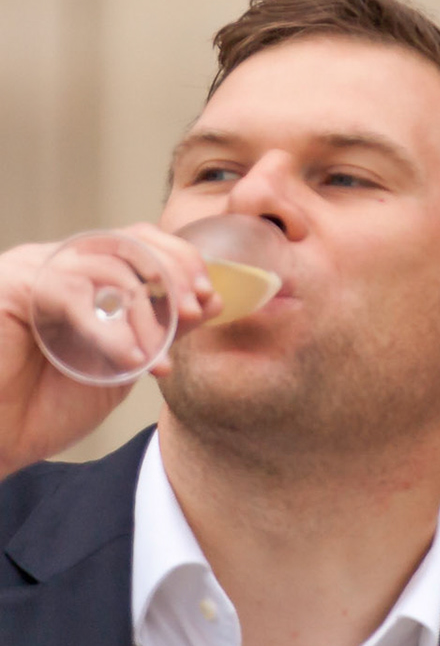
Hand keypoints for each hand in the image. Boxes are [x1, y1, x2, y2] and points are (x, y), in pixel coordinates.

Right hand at [0, 224, 220, 476]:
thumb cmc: (48, 404)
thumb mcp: (124, 363)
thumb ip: (164, 332)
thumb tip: (212, 302)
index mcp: (85, 277)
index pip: (140, 242)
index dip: (182, 260)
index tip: (209, 296)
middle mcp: (58, 264)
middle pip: (127, 240)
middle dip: (172, 273)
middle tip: (194, 310)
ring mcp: (32, 270)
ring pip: (106, 267)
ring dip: (144, 310)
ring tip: (158, 353)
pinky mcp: (10, 287)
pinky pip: (70, 293)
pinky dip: (108, 328)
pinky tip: (130, 360)